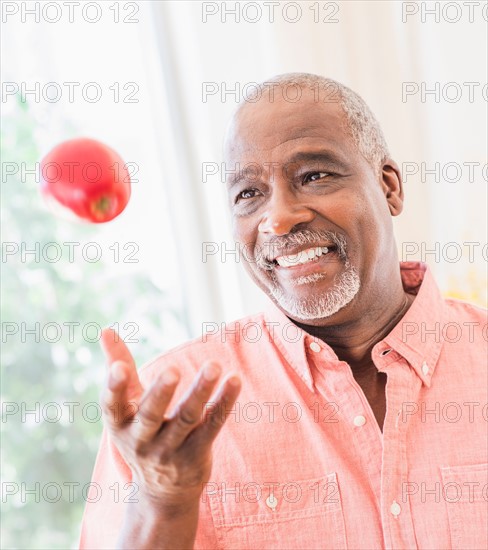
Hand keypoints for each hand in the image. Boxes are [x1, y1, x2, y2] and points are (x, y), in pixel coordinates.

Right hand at [99, 328, 240, 510]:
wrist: (162, 491)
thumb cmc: (141, 432)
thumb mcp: (126, 406)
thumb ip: (118, 367)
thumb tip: (106, 330)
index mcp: (120, 426)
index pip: (113, 407)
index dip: (114, 388)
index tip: (118, 367)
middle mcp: (142, 442)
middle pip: (151, 416)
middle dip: (161, 393)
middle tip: (173, 369)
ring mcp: (170, 452)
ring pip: (187, 418)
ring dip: (201, 391)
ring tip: (214, 366)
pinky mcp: (197, 454)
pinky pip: (212, 425)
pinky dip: (224, 402)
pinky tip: (234, 380)